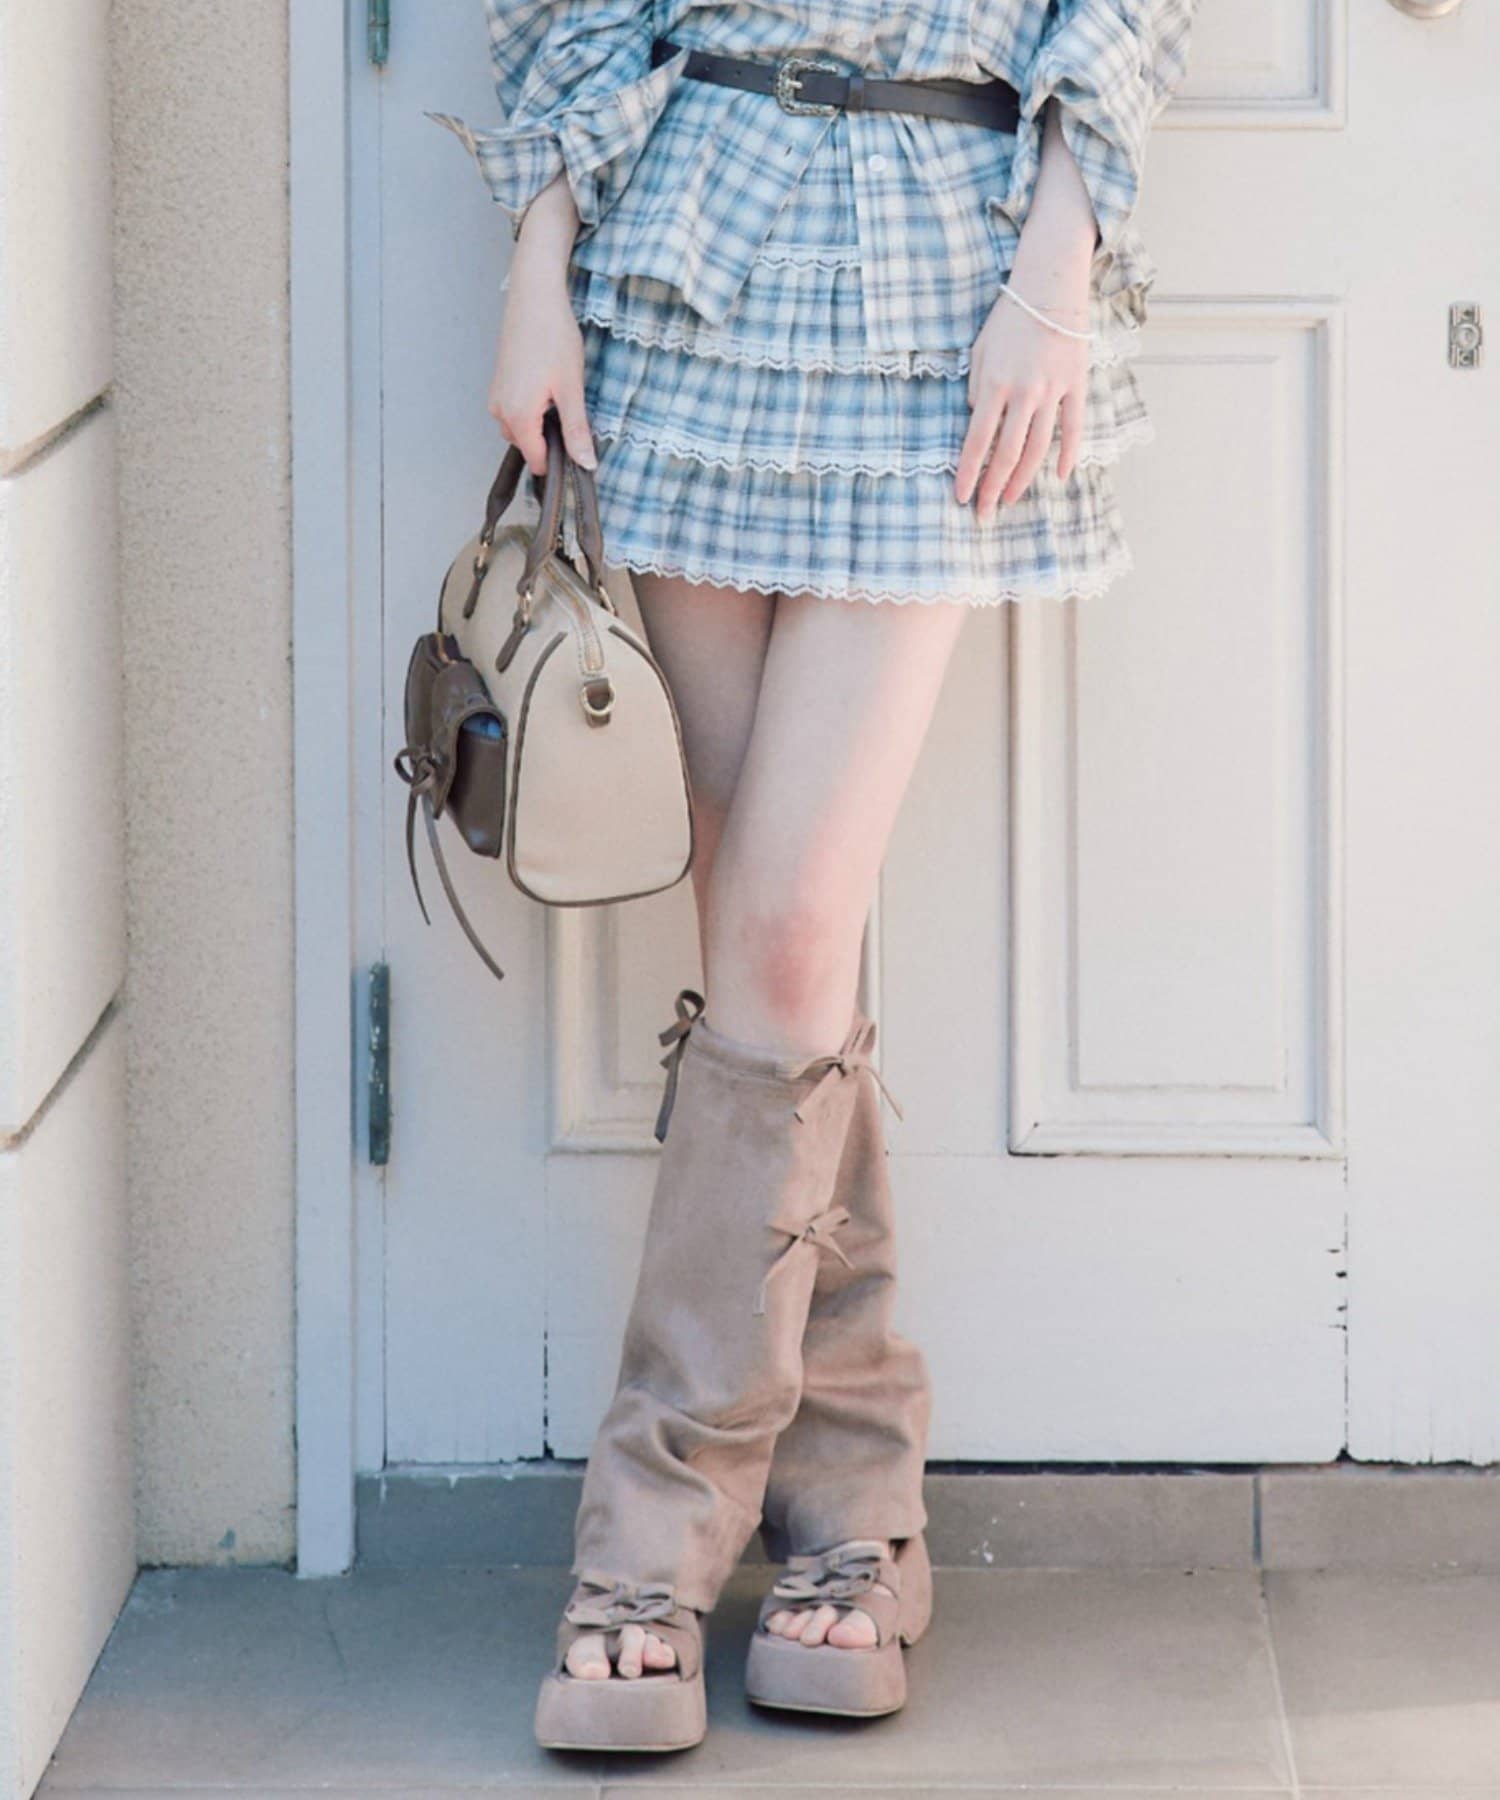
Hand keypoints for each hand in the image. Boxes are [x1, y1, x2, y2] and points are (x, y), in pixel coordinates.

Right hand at [488, 174, 597, 476]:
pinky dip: (533, 410)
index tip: (579, 443)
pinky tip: (548, 386)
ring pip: (521, 430)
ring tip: (560, 394)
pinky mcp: (498, 385)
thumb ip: (576, 430)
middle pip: (528, 447)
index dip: (561, 459)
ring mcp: (496, 397)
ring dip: (542, 424)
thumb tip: (585, 463)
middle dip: (550, 439)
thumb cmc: (553, 337)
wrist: (534, 296)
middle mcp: (500, 412)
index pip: (538, 461)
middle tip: (572, 409)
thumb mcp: (572, 388)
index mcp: (518, 417)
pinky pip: (515, 412)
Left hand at [957, 95, 1095, 518]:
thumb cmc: (1008, 316)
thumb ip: (976, 390)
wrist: (1050, 283)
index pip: (977, 442)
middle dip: (992, 489)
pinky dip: (1067, 454)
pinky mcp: (1076, 385)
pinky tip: (1057, 476)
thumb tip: (976, 424)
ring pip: (1038, 448)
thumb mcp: (978, 351)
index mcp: (993, 385)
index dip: (969, 474)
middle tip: (983, 516)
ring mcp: (1052, 391)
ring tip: (1010, 501)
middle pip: (1007, 454)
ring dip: (1022, 480)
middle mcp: (1023, 393)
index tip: (961, 498)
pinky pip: (1073, 428)